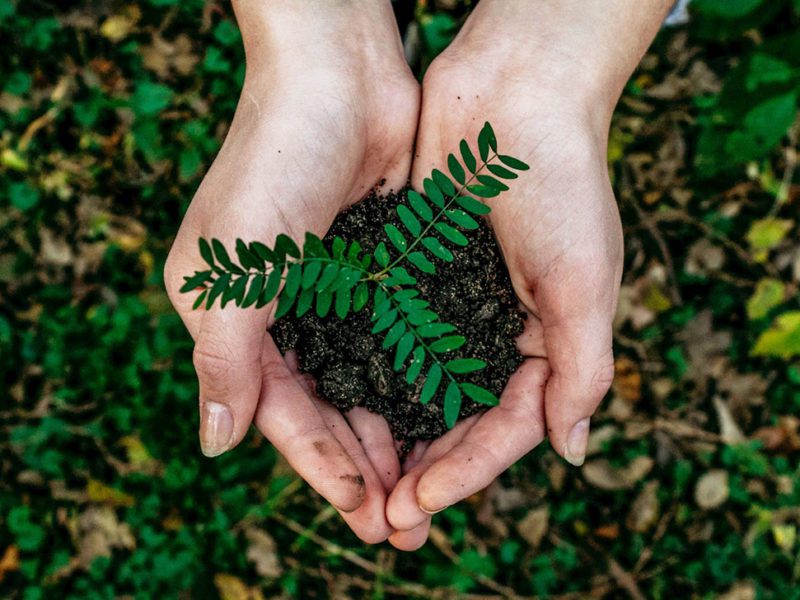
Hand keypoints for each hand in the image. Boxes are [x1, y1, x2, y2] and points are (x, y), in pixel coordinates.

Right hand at [164, 0, 418, 542]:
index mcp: (235, 319)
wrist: (339, 79)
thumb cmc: (274, 163)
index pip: (280, 411)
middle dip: (363, 467)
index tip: (362, 509)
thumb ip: (224, 358)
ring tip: (429, 490)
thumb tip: (216, 445)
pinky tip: (445, 420)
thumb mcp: (231, 268)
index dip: (319, 464)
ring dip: (395, 437)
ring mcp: (336, 295)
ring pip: (367, 385)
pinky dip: (417, 384)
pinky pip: (399, 343)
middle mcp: (284, 314)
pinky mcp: (381, 273)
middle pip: (327, 410)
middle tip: (403, 525)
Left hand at [385, 0, 670, 549]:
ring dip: (389, 435)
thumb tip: (572, 452)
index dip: (467, 470)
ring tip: (357, 482)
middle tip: (383, 518)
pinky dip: (367, 373)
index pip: (506, 427)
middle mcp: (495, 332)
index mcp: (545, 343)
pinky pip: (387, 335)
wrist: (515, 95)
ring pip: (416, 387)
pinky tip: (338, 406)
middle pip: (456, 419)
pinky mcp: (411, 274)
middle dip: (423, 469)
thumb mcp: (586, 282)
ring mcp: (451, 305)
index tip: (422, 502)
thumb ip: (582, 369)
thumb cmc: (563, 184)